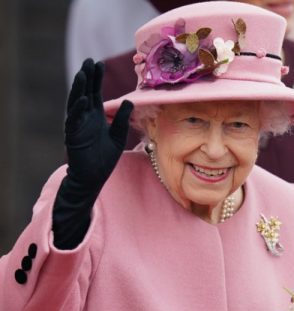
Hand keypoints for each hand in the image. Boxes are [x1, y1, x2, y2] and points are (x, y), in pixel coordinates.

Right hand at [64, 58, 132, 189]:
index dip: (97, 78)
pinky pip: (74, 120)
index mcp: (95, 115)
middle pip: (85, 93)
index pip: (95, 92)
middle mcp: (84, 117)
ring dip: (79, 88)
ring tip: (83, 74)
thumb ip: (121, 118)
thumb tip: (130, 101)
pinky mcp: (73, 135)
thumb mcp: (118, 135)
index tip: (99, 63)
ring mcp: (77, 125)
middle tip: (89, 61)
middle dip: (87, 77)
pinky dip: (78, 109)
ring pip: (76, 102)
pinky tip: (83, 99)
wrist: (94, 176)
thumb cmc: (104, 157)